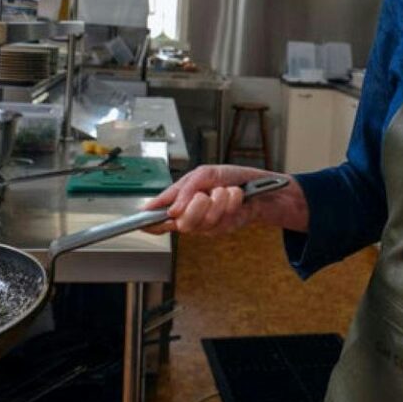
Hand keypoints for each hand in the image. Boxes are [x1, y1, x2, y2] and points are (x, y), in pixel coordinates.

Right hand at [140, 164, 308, 235]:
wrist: (258, 186)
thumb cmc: (230, 178)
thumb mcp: (204, 174)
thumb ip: (184, 189)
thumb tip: (171, 210)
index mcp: (180, 201)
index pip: (158, 217)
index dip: (150, 222)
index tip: (143, 223)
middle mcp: (190, 216)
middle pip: (182, 223)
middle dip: (195, 207)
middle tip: (204, 195)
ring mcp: (207, 224)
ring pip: (204, 221)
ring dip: (218, 200)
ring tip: (224, 190)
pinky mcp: (224, 228)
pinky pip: (223, 219)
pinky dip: (231, 202)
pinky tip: (235, 196)